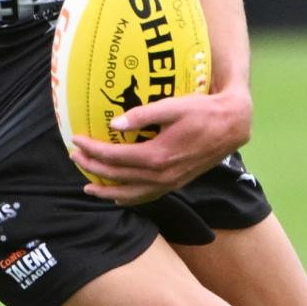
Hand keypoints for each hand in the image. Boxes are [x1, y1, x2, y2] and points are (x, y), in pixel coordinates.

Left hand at [72, 87, 252, 204]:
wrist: (231, 125)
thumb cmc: (202, 111)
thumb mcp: (172, 106)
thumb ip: (142, 115)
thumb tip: (113, 125)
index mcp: (157, 155)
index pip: (114, 156)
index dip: (92, 149)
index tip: (76, 140)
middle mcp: (161, 175)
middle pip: (118, 176)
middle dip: (93, 167)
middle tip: (75, 158)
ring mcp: (169, 182)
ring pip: (131, 193)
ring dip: (107, 191)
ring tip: (88, 188)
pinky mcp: (176, 184)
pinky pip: (147, 196)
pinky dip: (129, 198)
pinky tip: (119, 197)